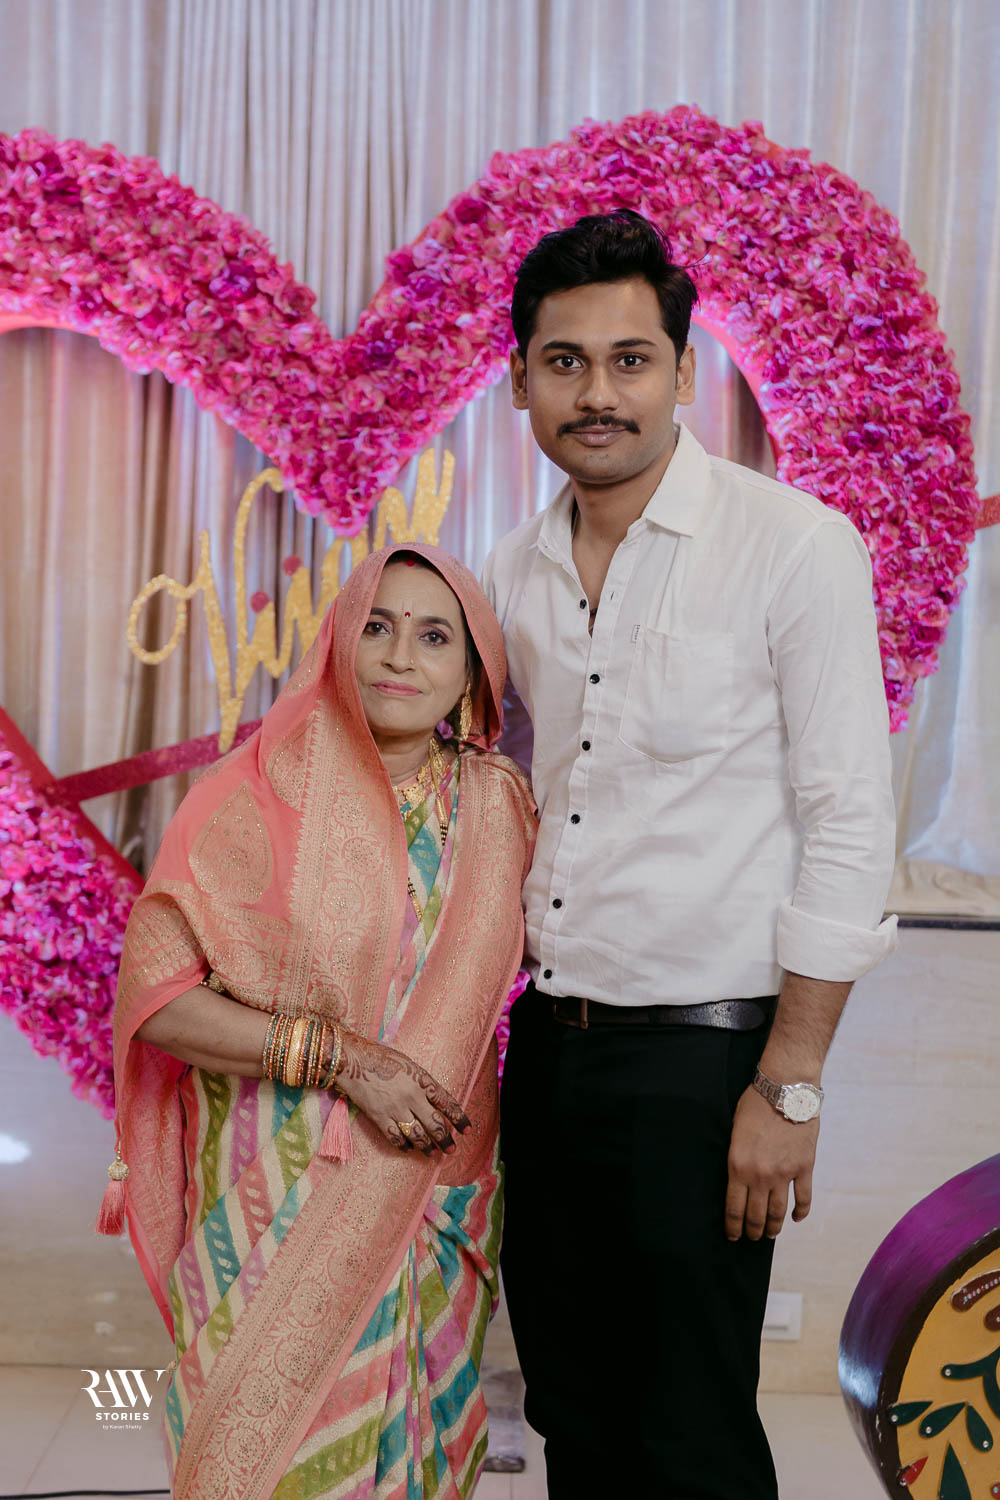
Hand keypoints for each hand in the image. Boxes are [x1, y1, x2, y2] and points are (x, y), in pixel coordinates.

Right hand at [335, 1031, 471, 1155]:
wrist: (353, 1061)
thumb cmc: (382, 1058)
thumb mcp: (410, 1065)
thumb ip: (422, 1082)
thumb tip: (434, 1101)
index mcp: (422, 1081)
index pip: (447, 1102)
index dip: (459, 1118)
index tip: (467, 1130)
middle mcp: (412, 1096)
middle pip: (434, 1124)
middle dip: (445, 1139)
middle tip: (451, 1149)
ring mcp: (395, 1108)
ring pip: (417, 1134)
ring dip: (427, 1147)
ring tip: (433, 1154)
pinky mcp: (379, 1117)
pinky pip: (395, 1137)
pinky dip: (403, 1146)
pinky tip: (408, 1150)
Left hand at [724, 1085, 817, 1240]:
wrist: (786, 1090)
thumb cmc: (756, 1104)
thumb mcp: (735, 1131)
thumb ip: (736, 1157)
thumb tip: (737, 1176)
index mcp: (738, 1166)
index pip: (734, 1207)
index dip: (733, 1226)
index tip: (733, 1236)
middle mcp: (760, 1175)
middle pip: (756, 1215)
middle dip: (753, 1230)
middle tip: (752, 1238)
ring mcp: (784, 1174)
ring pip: (778, 1212)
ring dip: (774, 1227)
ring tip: (770, 1234)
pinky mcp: (804, 1168)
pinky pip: (803, 1199)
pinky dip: (800, 1212)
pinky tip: (795, 1218)